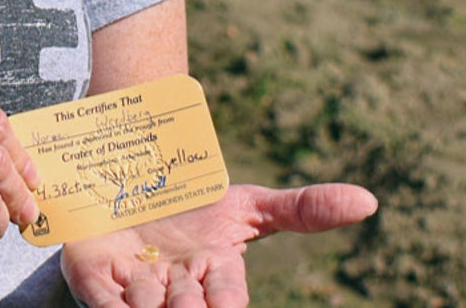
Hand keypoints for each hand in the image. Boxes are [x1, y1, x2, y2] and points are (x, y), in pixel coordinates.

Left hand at [60, 182, 377, 307]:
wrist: (136, 172)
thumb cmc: (198, 199)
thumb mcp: (248, 202)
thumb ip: (303, 208)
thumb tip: (370, 202)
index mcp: (216, 275)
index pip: (228, 299)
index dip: (224, 301)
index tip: (215, 288)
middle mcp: (177, 291)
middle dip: (187, 304)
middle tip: (184, 287)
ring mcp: (136, 290)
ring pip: (146, 307)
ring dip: (148, 296)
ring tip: (150, 272)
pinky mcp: (96, 283)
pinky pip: (104, 304)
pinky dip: (113, 304)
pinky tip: (124, 291)